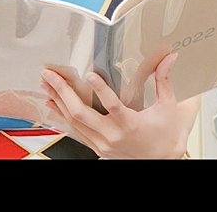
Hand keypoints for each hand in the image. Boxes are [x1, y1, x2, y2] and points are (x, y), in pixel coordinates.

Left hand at [41, 53, 194, 159]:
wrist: (164, 159)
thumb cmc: (167, 134)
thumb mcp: (169, 106)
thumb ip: (164, 80)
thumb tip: (168, 59)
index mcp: (132, 124)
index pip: (113, 106)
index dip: (100, 90)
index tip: (90, 75)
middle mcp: (113, 136)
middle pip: (81, 114)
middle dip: (63, 92)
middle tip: (51, 75)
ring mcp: (103, 144)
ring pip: (74, 123)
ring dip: (59, 102)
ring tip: (47, 85)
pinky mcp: (99, 148)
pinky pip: (76, 131)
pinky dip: (63, 116)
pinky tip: (54, 104)